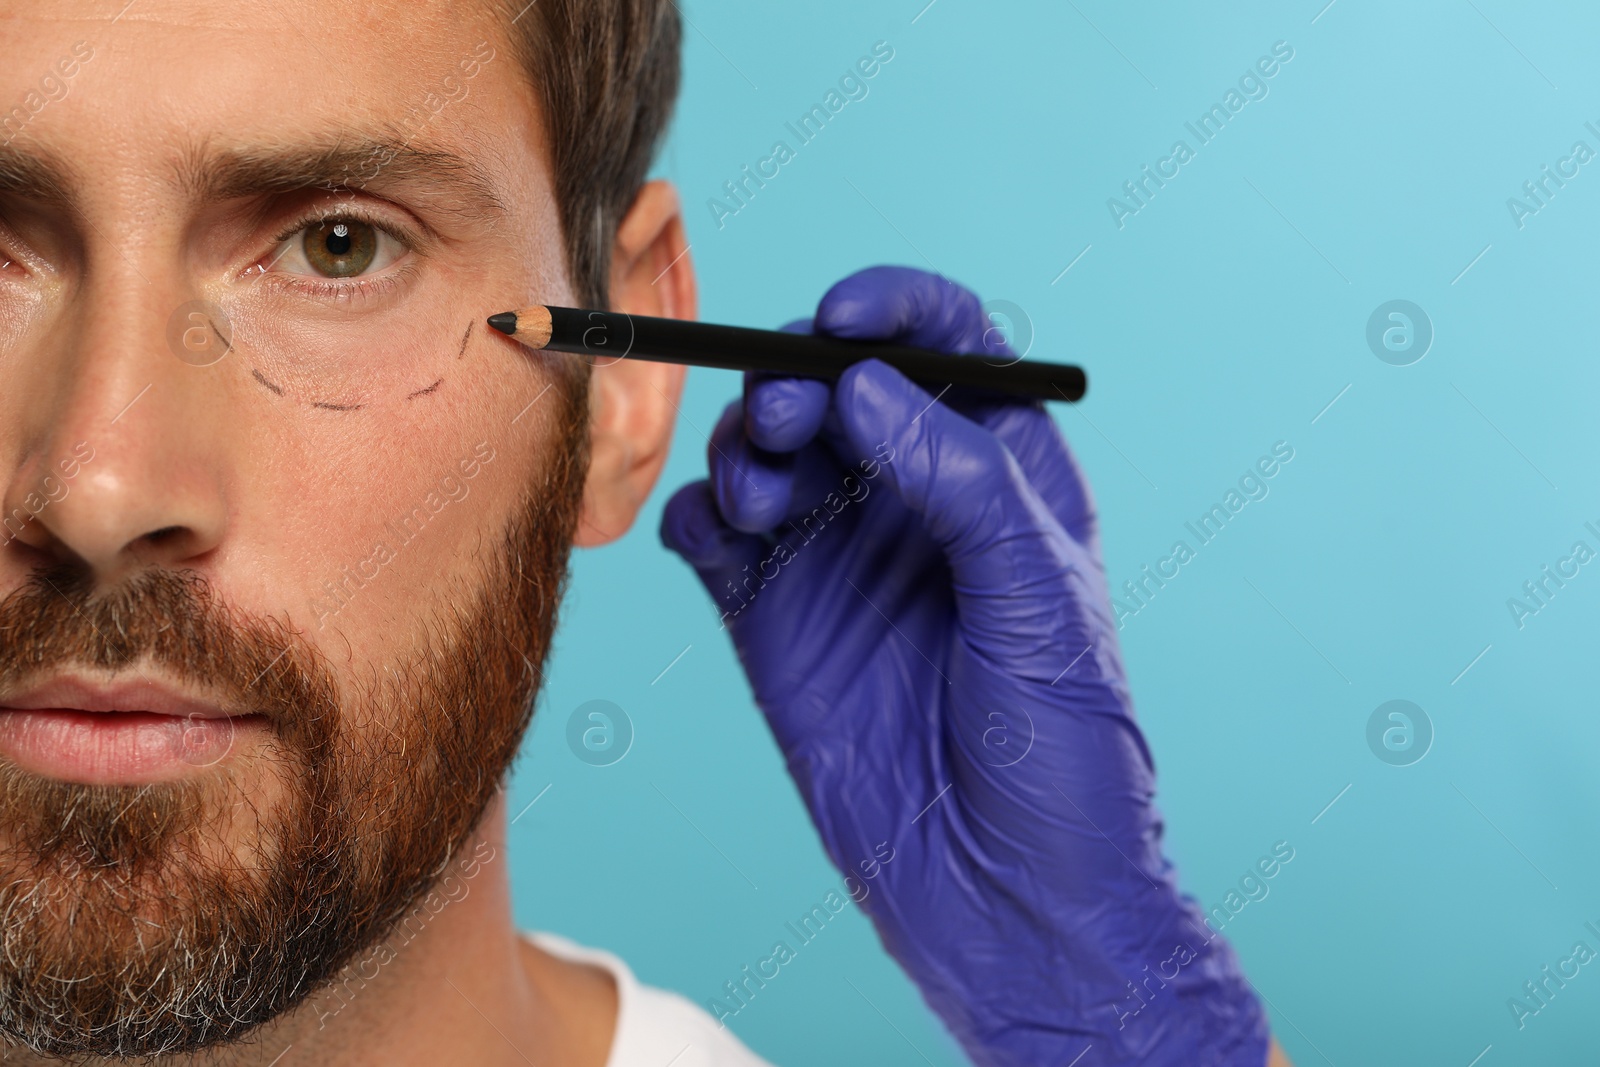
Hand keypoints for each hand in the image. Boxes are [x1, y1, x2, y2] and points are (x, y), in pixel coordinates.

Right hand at [661, 266, 1268, 1065]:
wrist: (1011, 902)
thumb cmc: (1065, 755)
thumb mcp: (1040, 599)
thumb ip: (960, 479)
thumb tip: (868, 385)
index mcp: (1001, 475)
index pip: (945, 345)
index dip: (891, 308)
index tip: (842, 318)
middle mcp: (914, 504)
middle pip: (834, 386)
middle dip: (798, 382)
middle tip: (791, 426)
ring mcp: (840, 562)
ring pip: (766, 453)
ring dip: (746, 450)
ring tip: (765, 502)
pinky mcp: (777, 623)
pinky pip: (715, 539)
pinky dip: (698, 517)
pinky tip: (719, 537)